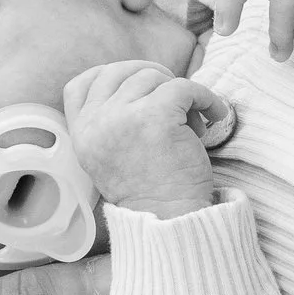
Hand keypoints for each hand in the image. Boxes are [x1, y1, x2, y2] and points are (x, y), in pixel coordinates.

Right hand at [63, 61, 221, 217]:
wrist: (170, 222)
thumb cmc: (152, 194)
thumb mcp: (112, 159)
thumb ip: (112, 125)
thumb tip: (144, 84)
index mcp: (81, 135)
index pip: (79, 85)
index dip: (110, 76)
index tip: (140, 85)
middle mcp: (96, 124)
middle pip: (120, 72)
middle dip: (152, 78)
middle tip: (176, 100)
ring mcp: (123, 117)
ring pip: (153, 76)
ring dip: (179, 93)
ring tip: (193, 124)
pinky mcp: (156, 115)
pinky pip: (183, 86)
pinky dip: (204, 96)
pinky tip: (214, 115)